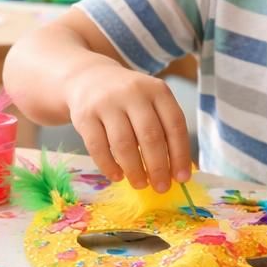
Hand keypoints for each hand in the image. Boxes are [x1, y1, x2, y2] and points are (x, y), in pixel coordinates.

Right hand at [65, 62, 190, 191]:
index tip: (181, 178)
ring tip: (140, 184)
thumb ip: (165, 130)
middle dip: (158, 167)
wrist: (88, 79)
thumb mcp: (151, 103)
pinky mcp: (84, 115)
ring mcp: (107, 103)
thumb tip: (178, 170)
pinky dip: (109, 166)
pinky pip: (98, 147)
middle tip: (161, 187)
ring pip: (123, 144)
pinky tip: (117, 176)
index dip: (180, 154)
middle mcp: (133, 93)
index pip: (174, 124)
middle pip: (150, 136)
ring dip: (134, 170)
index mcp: (157, 90)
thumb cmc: (128, 99)